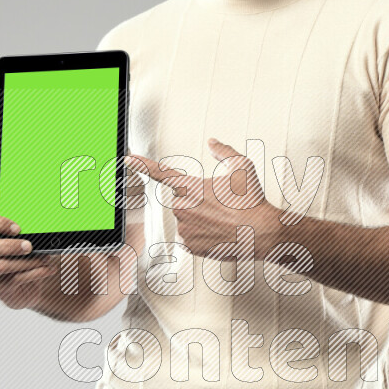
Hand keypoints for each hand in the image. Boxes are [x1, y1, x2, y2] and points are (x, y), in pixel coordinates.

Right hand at [0, 213, 59, 309]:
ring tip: (46, 258)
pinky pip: (16, 279)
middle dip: (7, 245)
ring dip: (27, 261)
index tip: (18, 228)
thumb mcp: (22, 242)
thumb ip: (25, 233)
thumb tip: (41, 229)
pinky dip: (36, 273)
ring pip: (1, 266)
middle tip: (29, 246)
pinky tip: (48, 269)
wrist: (27, 285)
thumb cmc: (22, 256)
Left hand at [123, 138, 279, 259]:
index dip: (142, 164)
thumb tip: (213, 143)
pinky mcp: (188, 245)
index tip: (128, 159)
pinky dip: (200, 235)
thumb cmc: (252, 200)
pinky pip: (188, 237)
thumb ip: (223, 151)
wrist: (260, 232)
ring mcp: (184, 227)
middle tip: (219, 206)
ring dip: (199, 219)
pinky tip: (216, 233)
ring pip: (185, 220)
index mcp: (191, 186)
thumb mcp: (242, 166)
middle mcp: (183, 206)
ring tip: (221, 221)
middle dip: (196, 202)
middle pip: (181, 201)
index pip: (161, 172)